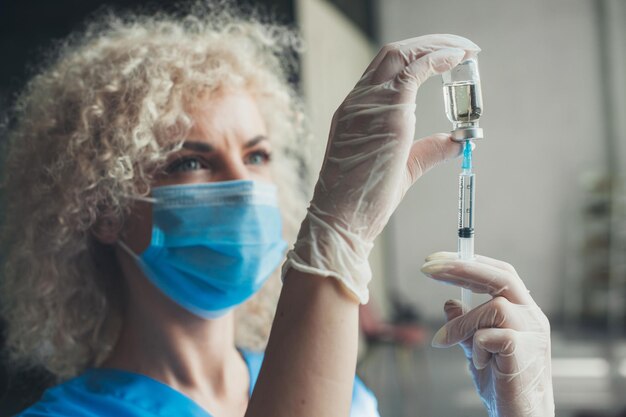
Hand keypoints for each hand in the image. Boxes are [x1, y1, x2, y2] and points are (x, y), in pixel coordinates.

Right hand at [284, 35, 479, 302]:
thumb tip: (456, 140)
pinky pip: (414, 71)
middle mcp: (359, 101)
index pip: (386, 69)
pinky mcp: (386, 114)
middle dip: (430, 42)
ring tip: (465, 51)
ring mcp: (369, 104)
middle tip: (462, 48)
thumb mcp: (403, 168)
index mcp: (356, 111)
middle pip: (393, 52)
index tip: (446, 57)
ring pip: (402, 54)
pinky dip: (438, 58)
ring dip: (438, 46)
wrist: (342, 219)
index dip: (417, 55)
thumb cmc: (365, 200)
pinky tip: (458, 58)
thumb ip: (429, 149)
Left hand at [421, 252, 553, 416]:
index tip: (434, 259)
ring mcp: (533, 334)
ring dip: (463, 324)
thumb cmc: (502, 383)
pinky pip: (491, 336)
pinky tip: (479, 362)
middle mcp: (533, 316)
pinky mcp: (525, 353)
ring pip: (493, 307)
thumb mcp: (476, 348)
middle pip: (502, 277)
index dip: (468, 261)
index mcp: (523, 310)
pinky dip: (476, 346)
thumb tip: (449, 302)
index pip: (499, 273)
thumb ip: (465, 325)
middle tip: (426, 267)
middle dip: (462, 267)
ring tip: (449, 342)